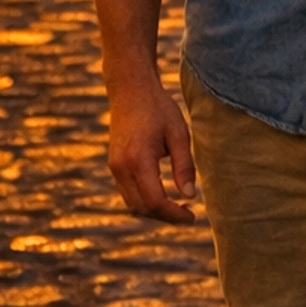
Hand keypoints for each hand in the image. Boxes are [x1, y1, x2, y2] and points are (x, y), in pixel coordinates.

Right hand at [106, 73, 197, 222]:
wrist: (130, 90)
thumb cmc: (158, 108)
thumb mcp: (178, 134)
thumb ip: (184, 166)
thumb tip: (190, 195)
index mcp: (139, 159)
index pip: (155, 201)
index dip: (174, 214)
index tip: (192, 216)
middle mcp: (121, 167)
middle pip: (142, 207)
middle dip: (165, 216)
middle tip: (188, 214)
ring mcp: (114, 167)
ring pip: (132, 203)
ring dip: (154, 211)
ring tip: (177, 208)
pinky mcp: (113, 165)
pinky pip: (127, 193)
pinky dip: (143, 200)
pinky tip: (162, 196)